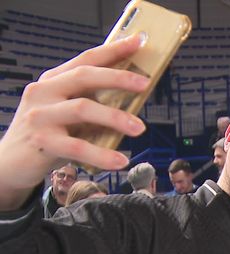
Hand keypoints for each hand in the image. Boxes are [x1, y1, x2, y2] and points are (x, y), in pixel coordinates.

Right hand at [0, 35, 149, 209]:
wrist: (11, 162)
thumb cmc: (48, 134)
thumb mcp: (66, 112)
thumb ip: (90, 101)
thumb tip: (131, 96)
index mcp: (53, 81)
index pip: (85, 60)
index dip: (112, 50)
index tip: (137, 42)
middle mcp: (44, 92)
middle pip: (84, 77)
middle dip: (117, 77)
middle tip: (144, 84)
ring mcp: (41, 116)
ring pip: (83, 109)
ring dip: (115, 117)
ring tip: (139, 128)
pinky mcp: (42, 142)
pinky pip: (78, 147)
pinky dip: (102, 154)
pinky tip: (120, 161)